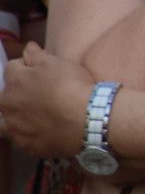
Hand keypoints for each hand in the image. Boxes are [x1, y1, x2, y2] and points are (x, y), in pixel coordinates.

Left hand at [0, 42, 95, 158]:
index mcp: (14, 82)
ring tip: (31, 115)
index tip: (42, 69)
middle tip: (40, 92)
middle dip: (18, 92)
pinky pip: (19, 139)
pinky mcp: (26, 146)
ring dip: (14, 117)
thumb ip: (37, 55)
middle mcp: (7, 106)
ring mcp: (15, 128)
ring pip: (5, 122)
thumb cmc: (71, 86)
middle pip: (6, 95)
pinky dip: (26, 134)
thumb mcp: (57, 63)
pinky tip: (40, 131)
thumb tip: (27, 47)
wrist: (87, 119)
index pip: (12, 67)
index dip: (27, 65)